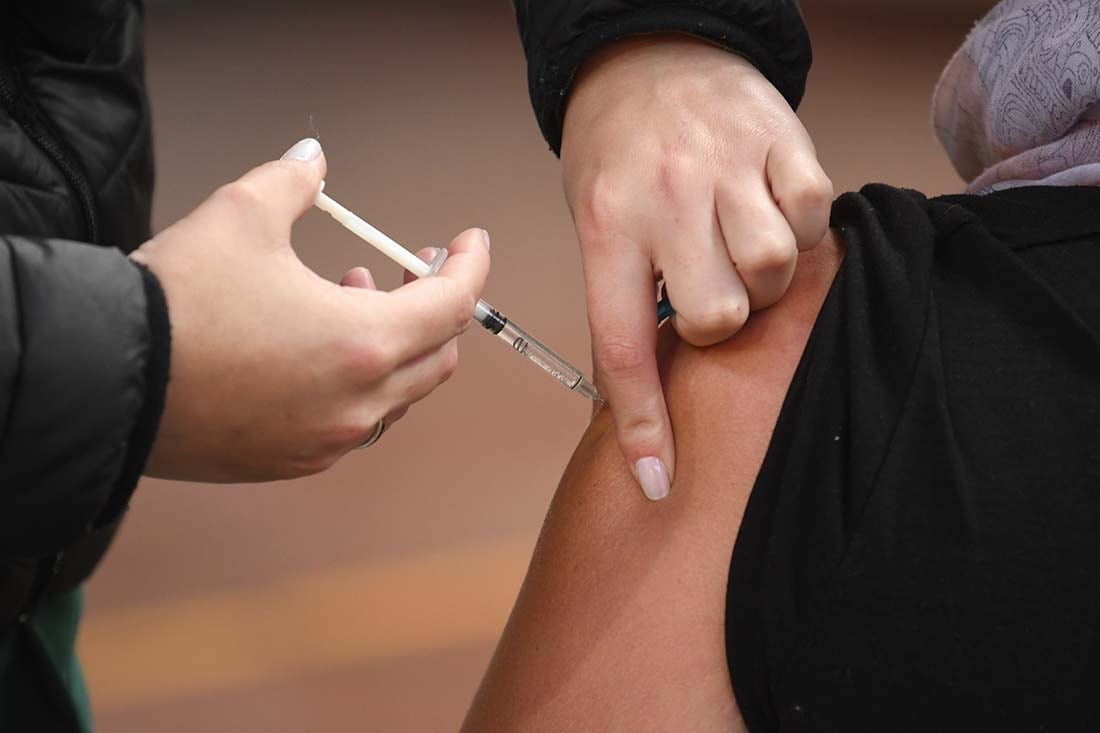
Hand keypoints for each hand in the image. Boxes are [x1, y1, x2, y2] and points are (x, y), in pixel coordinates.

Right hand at [132, 138, 490, 481]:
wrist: (105, 384)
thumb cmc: (176, 303)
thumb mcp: (239, 215)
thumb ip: (292, 182)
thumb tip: (312, 162)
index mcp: (364, 343)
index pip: (451, 306)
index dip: (469, 267)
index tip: (468, 243)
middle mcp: (357, 404)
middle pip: (435, 356)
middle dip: (430, 307)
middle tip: (404, 271)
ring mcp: (327, 441)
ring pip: (396, 393)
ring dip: (390, 344)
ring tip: (345, 297)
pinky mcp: (292, 462)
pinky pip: (352, 422)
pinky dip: (356, 382)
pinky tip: (312, 351)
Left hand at [561, 35, 831, 499]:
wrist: (647, 57)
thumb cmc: (618, 155)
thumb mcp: (595, 222)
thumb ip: (625, 295)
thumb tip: (644, 391)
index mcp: (605, 228)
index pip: (622, 344)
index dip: (642, 422)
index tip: (655, 481)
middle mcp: (665, 197)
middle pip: (717, 316)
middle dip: (719, 324)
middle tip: (709, 293)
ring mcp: (725, 165)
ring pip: (770, 270)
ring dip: (762, 280)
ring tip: (740, 250)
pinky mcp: (780, 139)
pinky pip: (811, 214)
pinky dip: (801, 227)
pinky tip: (771, 212)